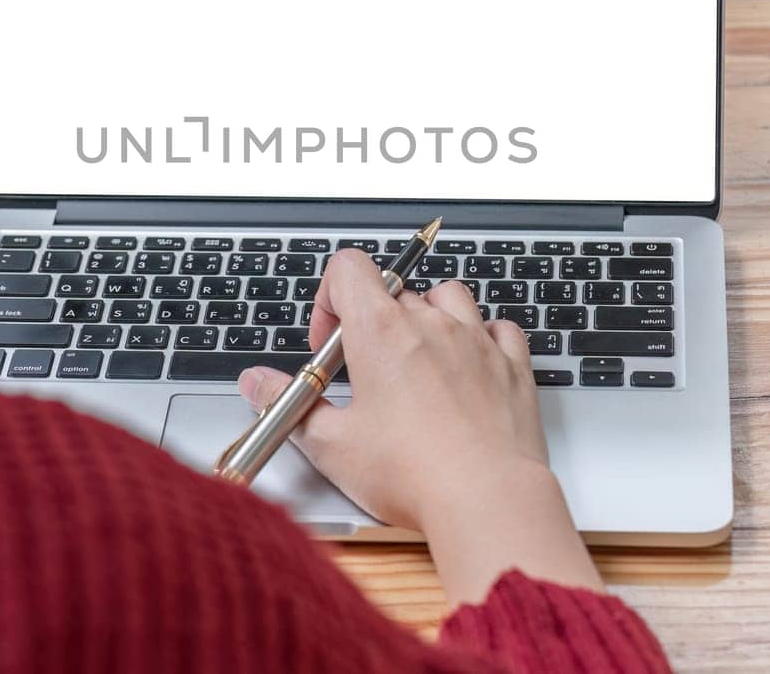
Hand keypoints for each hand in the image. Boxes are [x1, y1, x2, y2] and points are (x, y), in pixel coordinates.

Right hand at [238, 249, 602, 602]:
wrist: (487, 500)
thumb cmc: (413, 475)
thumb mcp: (331, 445)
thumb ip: (288, 405)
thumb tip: (257, 383)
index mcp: (382, 331)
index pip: (349, 268)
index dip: (331, 298)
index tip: (330, 343)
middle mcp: (432, 324)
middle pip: (395, 292)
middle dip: (374, 324)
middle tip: (366, 374)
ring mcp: (477, 341)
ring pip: (449, 297)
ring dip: (429, 317)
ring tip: (417, 362)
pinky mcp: (512, 366)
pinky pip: (498, 328)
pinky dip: (481, 338)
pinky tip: (467, 367)